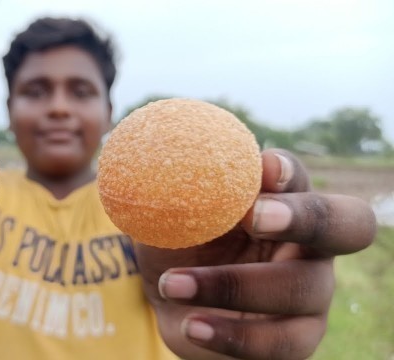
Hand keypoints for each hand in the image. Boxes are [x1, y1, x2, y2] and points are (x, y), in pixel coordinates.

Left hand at [136, 149, 375, 359]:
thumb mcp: (167, 213)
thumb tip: (167, 163)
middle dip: (304, 217)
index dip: (286, 172)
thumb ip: (174, 190)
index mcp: (281, 199)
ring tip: (172, 284)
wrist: (169, 297)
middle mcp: (308, 242)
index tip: (261, 170)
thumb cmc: (176, 240)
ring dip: (233, 285)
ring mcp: (310, 292)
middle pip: (346, 225)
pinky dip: (234, 334)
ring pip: (302, 289)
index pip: (298, 177)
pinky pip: (281, 343)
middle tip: (255, 217)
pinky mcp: (296, 338)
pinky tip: (192, 325)